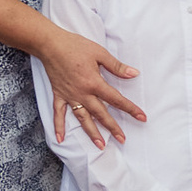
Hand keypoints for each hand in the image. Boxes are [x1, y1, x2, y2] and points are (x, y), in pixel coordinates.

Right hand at [35, 26, 145, 148]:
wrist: (49, 44)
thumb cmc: (75, 46)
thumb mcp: (100, 53)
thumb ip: (117, 66)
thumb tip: (134, 74)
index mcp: (94, 83)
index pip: (116, 99)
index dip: (130, 109)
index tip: (142, 117)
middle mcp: (82, 93)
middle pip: (101, 114)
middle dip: (112, 128)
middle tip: (122, 140)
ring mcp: (69, 96)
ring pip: (82, 118)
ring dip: (91, 133)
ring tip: (100, 146)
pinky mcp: (58, 94)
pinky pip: (59, 113)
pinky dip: (59, 126)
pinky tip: (61, 139)